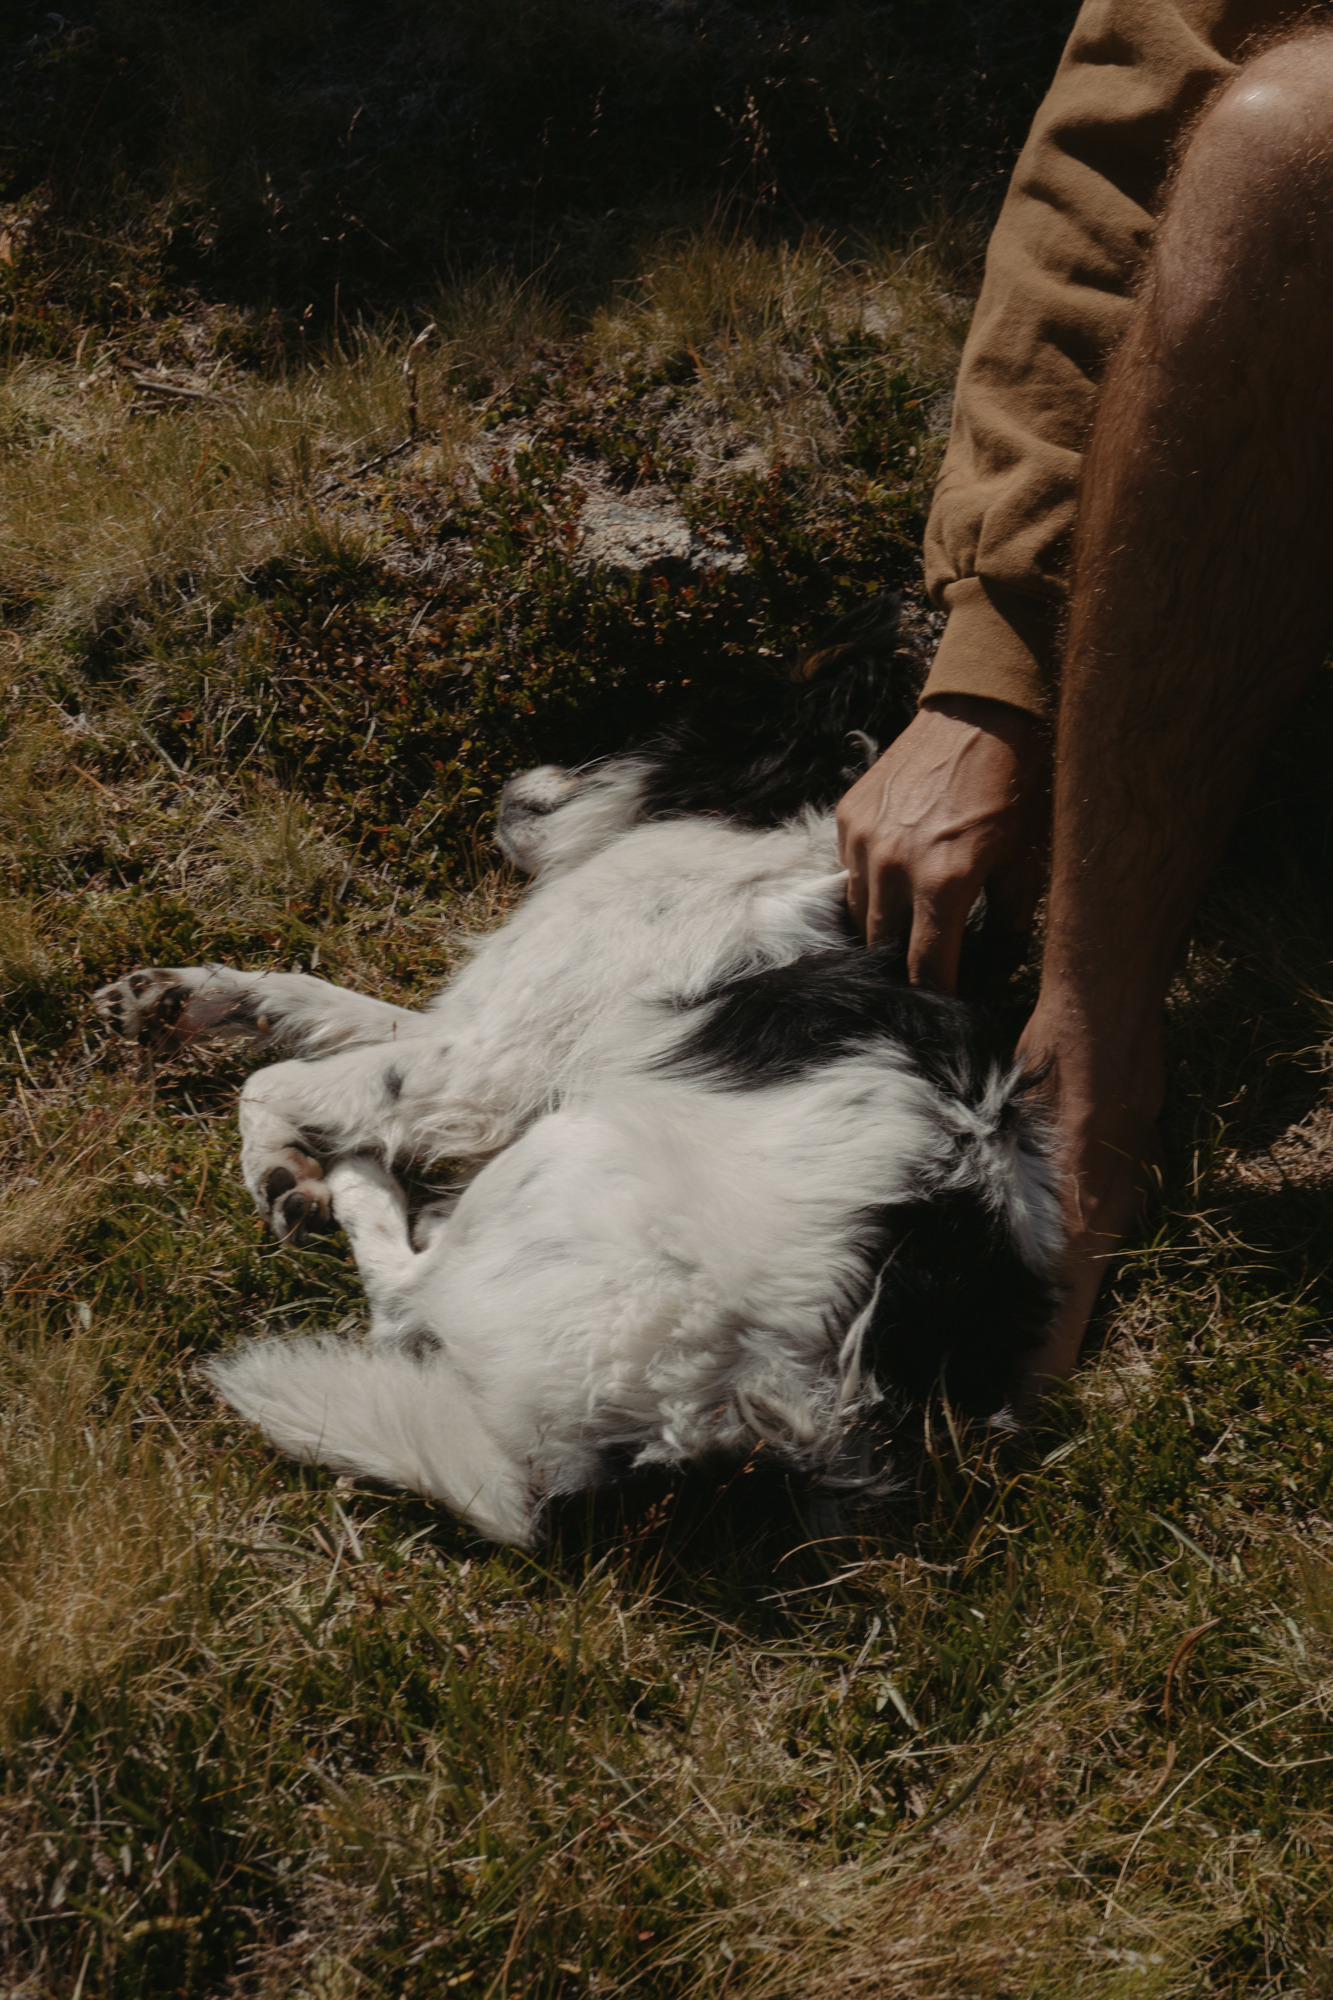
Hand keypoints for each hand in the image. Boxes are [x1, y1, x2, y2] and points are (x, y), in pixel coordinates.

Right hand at [835, 695, 1049, 990]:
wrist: (983, 713)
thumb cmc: (1015, 790)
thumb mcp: (1024, 864)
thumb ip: (1007, 925)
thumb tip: (994, 968)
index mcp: (943, 882)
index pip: (925, 968)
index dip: (933, 997)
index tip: (942, 1014)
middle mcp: (893, 864)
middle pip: (883, 947)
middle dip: (904, 964)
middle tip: (927, 968)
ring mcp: (863, 839)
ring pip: (861, 913)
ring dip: (884, 926)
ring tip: (910, 926)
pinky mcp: (848, 816)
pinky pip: (850, 872)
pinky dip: (872, 883)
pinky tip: (898, 875)